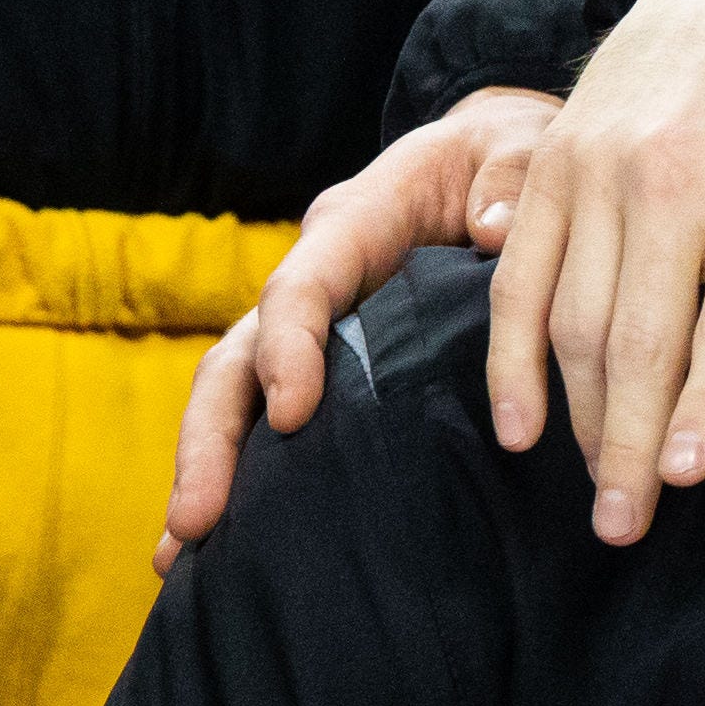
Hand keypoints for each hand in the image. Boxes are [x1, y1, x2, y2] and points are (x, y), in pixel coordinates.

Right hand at [161, 89, 564, 571]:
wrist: (497, 169)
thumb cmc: (511, 159)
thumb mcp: (521, 147)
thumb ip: (511, 178)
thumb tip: (490, 229)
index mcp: (356, 225)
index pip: (303, 286)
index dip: (290, 347)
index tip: (295, 412)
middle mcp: (315, 282)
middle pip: (238, 359)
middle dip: (212, 439)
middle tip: (198, 519)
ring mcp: (312, 334)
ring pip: (239, 403)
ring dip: (209, 476)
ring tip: (183, 558)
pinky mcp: (329, 373)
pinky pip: (275, 429)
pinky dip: (250, 485)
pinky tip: (223, 555)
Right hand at [485, 0, 704, 542]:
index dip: (704, 413)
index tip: (684, 481)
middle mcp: (671, 185)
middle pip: (638, 339)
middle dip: (629, 444)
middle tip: (625, 524)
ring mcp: (599, 172)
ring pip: (572, 318)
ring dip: (579, 416)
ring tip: (596, 489)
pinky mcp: (552, 164)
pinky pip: (521, 275)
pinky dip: (512, 355)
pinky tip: (522, 422)